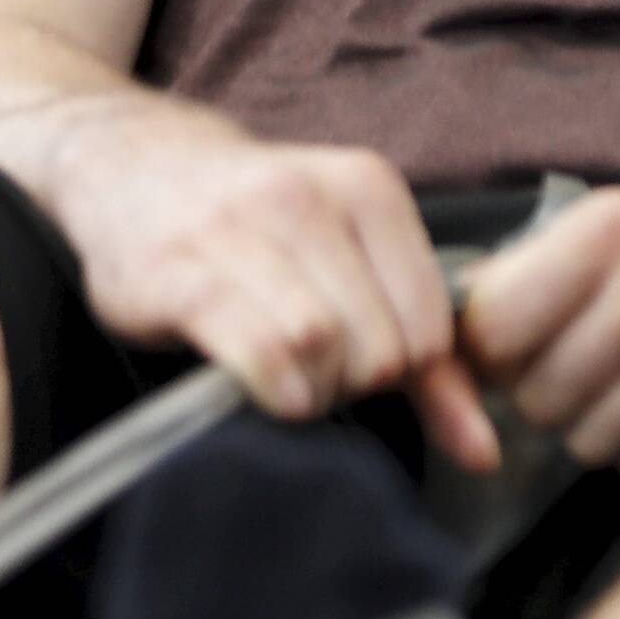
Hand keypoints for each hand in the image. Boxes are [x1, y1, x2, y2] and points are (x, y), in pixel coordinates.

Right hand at [33, 96, 501, 468]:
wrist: (134, 167)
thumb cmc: (255, 230)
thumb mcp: (353, 267)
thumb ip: (426, 360)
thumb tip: (484, 451)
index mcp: (368, 188)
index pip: (430, 325)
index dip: (404, 370)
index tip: (364, 365)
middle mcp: (306, 198)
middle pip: (378, 344)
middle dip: (355, 384)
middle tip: (320, 376)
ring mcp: (236, 228)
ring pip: (320, 343)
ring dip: (312, 389)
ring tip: (288, 377)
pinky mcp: (176, 271)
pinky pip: (252, 345)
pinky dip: (274, 384)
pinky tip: (271, 390)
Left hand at [457, 167, 619, 485]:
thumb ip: (547, 266)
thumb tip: (461, 324)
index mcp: (614, 226)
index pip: (493, 326)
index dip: (488, 356)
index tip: (508, 357)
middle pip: (537, 396)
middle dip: (546, 398)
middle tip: (581, 376)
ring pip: (590, 440)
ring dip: (600, 429)